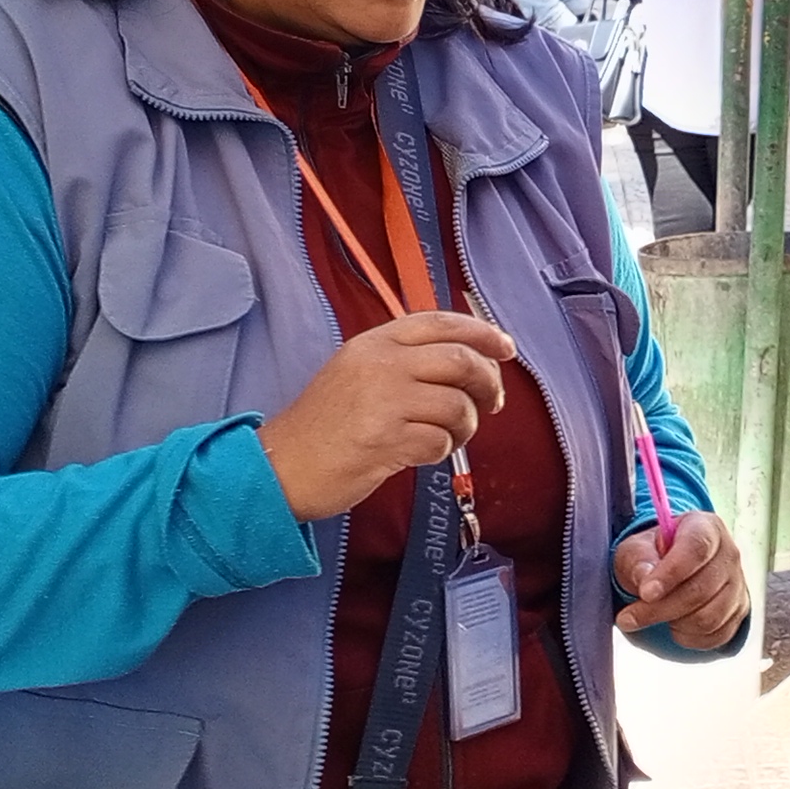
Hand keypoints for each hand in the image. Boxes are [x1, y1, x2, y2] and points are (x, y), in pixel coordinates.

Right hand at [256, 312, 512, 520]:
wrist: (282, 466)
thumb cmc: (325, 425)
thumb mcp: (357, 372)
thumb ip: (405, 360)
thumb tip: (469, 362)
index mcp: (374, 342)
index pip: (441, 322)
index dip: (482, 332)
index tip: (507, 349)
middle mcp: (379, 364)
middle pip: (460, 360)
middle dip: (488, 382)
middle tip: (493, 402)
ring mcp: (381, 402)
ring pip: (457, 405)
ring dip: (465, 425)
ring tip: (449, 436)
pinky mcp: (383, 440)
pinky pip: (439, 442)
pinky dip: (441, 450)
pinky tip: (421, 453)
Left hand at [612, 511, 746, 649]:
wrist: (671, 571)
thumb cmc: (652, 555)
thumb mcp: (635, 550)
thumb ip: (637, 560)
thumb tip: (644, 578)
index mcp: (705, 528)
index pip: (696, 548)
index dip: (671, 573)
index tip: (645, 593)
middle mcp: (729, 554)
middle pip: (701, 589)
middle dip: (660, 609)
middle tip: (627, 618)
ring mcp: (738, 585)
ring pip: (709, 617)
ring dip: (673, 623)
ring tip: (653, 615)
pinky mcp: (738, 611)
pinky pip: (715, 634)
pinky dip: (688, 637)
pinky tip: (672, 625)